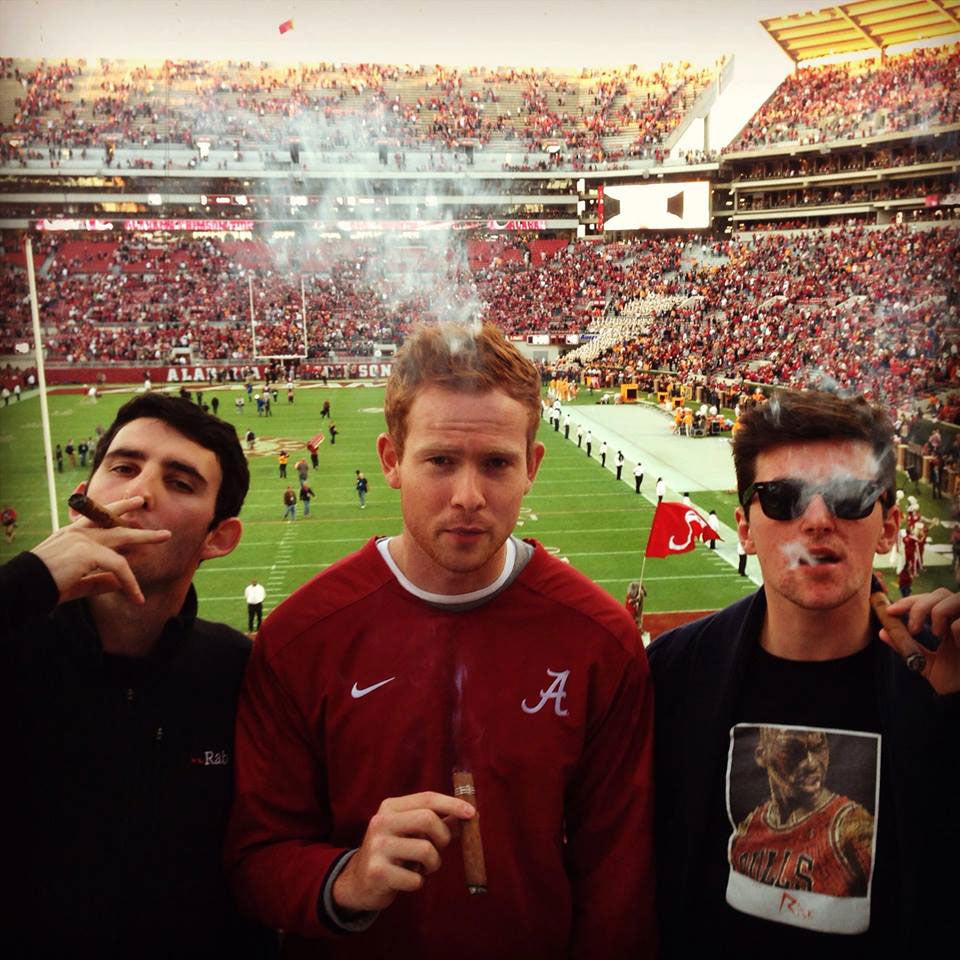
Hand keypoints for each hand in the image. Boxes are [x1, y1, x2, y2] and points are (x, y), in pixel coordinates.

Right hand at [31, 496, 171, 604]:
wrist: (25, 588)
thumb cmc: (45, 586)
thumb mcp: (76, 582)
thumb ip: (97, 581)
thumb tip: (119, 582)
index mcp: (71, 534)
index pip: (95, 517)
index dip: (111, 509)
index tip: (126, 503)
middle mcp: (77, 532)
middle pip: (111, 519)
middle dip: (130, 509)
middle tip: (144, 501)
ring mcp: (83, 540)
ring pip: (122, 537)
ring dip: (145, 537)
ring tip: (165, 536)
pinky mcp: (88, 553)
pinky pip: (119, 567)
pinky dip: (130, 582)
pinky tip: (137, 596)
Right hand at [332, 791, 474, 912]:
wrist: (358, 882)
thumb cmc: (394, 853)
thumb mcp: (411, 832)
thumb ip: (438, 822)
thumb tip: (470, 815)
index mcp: (390, 807)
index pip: (427, 798)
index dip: (452, 804)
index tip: (472, 813)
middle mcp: (381, 822)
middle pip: (427, 819)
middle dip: (443, 836)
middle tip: (441, 848)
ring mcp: (377, 847)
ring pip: (425, 850)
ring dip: (433, 864)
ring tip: (422, 867)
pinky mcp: (377, 872)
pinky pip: (415, 879)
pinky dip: (418, 882)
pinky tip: (406, 880)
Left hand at [883, 589, 959, 694]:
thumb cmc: (955, 680)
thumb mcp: (926, 663)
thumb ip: (907, 646)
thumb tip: (883, 632)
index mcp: (949, 621)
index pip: (928, 599)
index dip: (908, 601)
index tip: (890, 612)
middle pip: (940, 593)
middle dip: (920, 606)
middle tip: (912, 629)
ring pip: (954, 597)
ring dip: (938, 612)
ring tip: (935, 633)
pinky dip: (956, 629)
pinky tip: (957, 645)